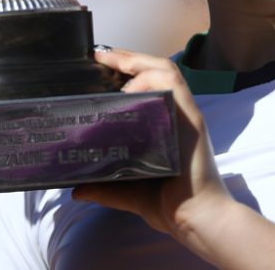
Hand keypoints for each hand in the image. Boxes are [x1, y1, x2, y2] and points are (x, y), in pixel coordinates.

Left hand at [71, 50, 232, 239]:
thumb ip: (105, 187)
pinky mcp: (192, 121)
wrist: (198, 220)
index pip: (150, 83)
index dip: (128, 69)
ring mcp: (186, 115)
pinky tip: (130, 88)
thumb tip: (76, 189)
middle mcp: (178, 113)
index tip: (101, 64)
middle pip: (157, 69)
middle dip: (129, 58)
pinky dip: (151, 79)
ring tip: (112, 62)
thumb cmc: (172, 205)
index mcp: (167, 123)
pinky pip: (173, 86)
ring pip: (166, 70)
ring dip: (138, 62)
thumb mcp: (130, 191)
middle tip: (101, 54)